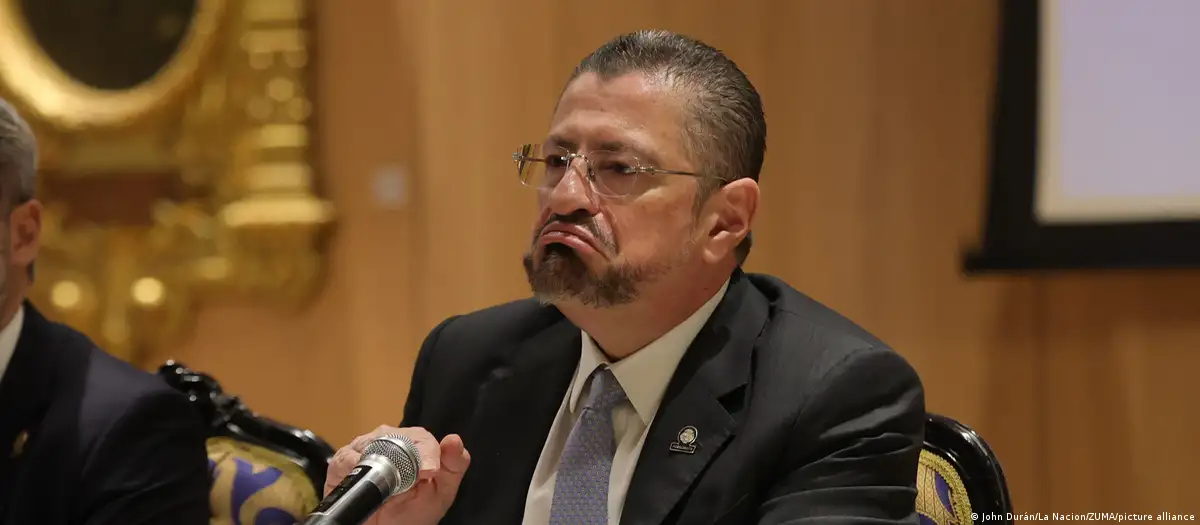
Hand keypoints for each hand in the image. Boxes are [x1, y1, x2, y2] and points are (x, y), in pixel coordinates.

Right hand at [325, 426, 470, 524]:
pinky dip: (352, 467)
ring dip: (376, 463)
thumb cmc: (412, 513)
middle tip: (406, 484)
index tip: (430, 472)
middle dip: (400, 458)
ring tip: (384, 486)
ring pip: (368, 442)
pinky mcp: (342, 464)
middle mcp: (388, 441)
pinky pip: (345, 458)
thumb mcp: (441, 492)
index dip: (427, 452)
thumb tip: (454, 440)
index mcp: (415, 445)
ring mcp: (363, 450)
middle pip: (392, 435)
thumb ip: (454, 465)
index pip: (421, 437)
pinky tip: (363, 480)